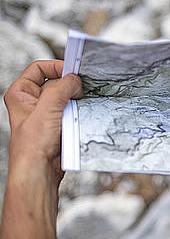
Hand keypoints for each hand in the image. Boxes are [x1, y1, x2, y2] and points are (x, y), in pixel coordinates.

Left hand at [3, 60, 82, 185]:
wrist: (40, 171)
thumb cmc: (32, 146)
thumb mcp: (47, 108)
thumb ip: (62, 88)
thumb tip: (75, 80)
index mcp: (21, 93)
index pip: (39, 68)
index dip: (56, 67)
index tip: (73, 72)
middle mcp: (33, 102)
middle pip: (57, 83)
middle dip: (70, 87)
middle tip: (79, 92)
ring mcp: (47, 114)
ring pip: (67, 98)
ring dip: (76, 103)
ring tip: (75, 111)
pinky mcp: (59, 124)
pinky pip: (73, 112)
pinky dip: (79, 113)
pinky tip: (79, 119)